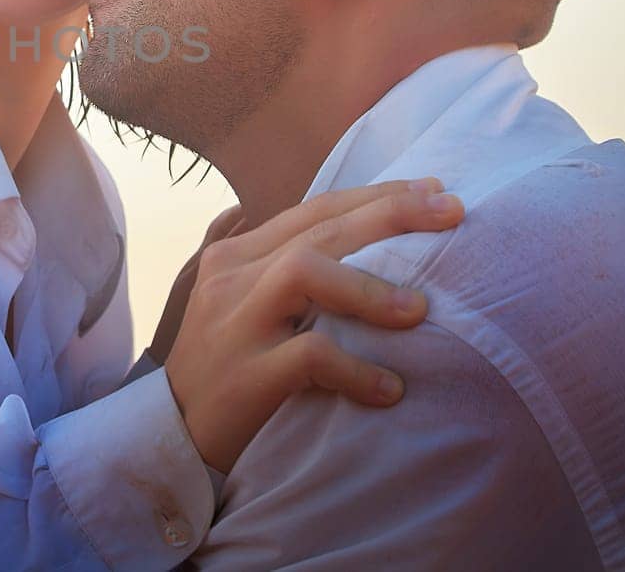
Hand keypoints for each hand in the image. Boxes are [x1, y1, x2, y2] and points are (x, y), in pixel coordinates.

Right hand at [164, 178, 463, 472]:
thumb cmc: (223, 369)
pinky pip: (309, 356)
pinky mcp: (245, 374)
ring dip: (369, 287)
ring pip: (304, 272)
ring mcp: (235, 323)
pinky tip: (391, 389)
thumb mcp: (239, 305)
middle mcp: (232, 277)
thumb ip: (274, 266)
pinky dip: (356, 369)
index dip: (375, 195)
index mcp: (235, 255)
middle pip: (318, 230)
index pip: (314, 210)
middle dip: (390, 214)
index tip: (433, 188)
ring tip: (420, 309)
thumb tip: (321, 227)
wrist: (172, 437)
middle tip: (452, 211)